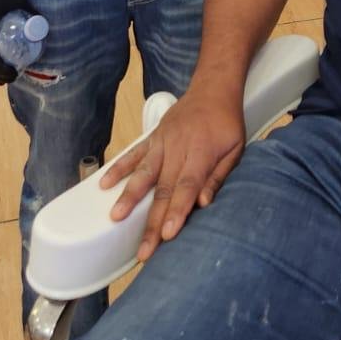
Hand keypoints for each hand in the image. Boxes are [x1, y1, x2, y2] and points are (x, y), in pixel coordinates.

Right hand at [98, 84, 246, 260]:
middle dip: (153, 221)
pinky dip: (119, 168)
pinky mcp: (152, 137)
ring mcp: (161, 142)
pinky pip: (133, 154)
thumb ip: (219, 177)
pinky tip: (104, 184)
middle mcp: (177, 148)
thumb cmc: (226, 123)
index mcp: (201, 153)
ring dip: (129, 196)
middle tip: (144, 250)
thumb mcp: (236, 149)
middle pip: (163, 188)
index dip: (177, 211)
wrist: (212, 88)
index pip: (187, 186)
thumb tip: (203, 204)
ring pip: (143, 172)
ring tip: (115, 217)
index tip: (168, 235)